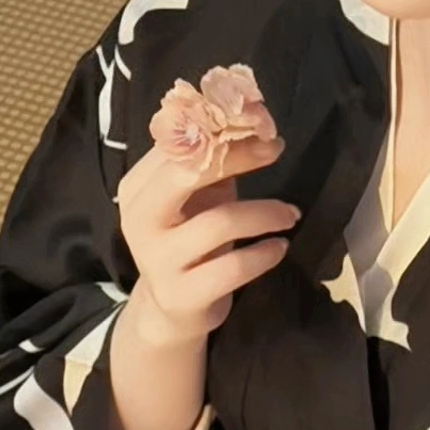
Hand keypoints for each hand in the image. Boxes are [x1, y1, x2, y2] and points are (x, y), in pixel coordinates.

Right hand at [116, 136, 297, 347]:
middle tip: (276, 151)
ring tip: (291, 214)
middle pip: (186, 174)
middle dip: (239, 157)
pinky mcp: (181, 296)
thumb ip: (218, 159)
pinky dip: (264, 253)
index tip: (263, 123)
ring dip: (266, 213)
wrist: (173, 308)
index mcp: (139, 187)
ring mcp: (157, 261)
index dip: (224, 127)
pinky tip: (279, 247)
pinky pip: (233, 268)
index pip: (180, 144)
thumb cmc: (191, 237)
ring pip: (219, 223)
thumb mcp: (199, 194)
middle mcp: (139, 220)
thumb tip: (258, 121)